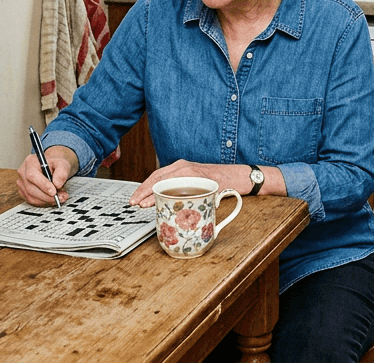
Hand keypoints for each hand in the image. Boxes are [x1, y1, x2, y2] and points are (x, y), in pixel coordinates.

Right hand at [15, 145, 75, 205]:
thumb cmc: (56, 164)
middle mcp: (23, 173)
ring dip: (46, 201)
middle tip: (61, 198)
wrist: (53, 166)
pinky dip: (43, 202)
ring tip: (60, 198)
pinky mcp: (23, 192)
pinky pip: (32, 201)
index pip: (32, 175)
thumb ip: (62, 173)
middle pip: (30, 189)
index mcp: (30, 162)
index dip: (43, 185)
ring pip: (31, 197)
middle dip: (47, 197)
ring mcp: (21, 183)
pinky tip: (52, 199)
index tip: (54, 192)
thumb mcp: (63, 164)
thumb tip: (57, 184)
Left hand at [128, 159, 280, 207]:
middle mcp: (183, 166)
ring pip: (165, 181)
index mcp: (181, 168)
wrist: (240, 177)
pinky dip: (167, 193)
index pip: (157, 176)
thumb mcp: (198, 186)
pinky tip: (160, 200)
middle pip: (157, 177)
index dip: (143, 187)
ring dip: (152, 193)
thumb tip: (167, 207)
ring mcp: (190, 170)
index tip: (135, 199)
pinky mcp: (198, 176)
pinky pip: (179, 185)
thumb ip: (184, 192)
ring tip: (143, 204)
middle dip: (143, 191)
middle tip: (134, 203)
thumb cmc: (220, 184)